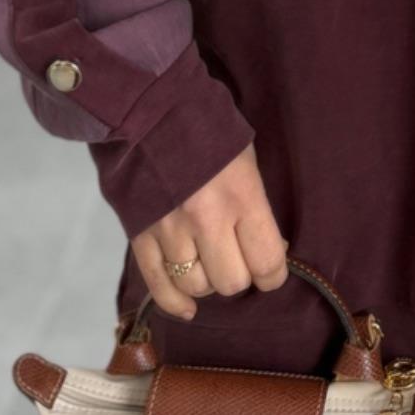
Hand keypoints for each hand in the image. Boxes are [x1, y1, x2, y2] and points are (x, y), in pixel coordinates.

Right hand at [129, 142, 288, 321]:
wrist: (150, 108)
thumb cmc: (209, 126)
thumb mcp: (246, 159)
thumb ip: (256, 206)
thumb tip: (271, 249)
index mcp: (241, 197)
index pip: (267, 263)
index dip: (274, 274)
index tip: (271, 268)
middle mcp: (207, 221)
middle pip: (231, 282)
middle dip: (239, 274)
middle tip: (236, 256)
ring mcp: (170, 231)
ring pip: (196, 286)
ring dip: (206, 280)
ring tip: (208, 261)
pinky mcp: (140, 235)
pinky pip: (159, 285)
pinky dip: (174, 302)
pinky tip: (187, 307)